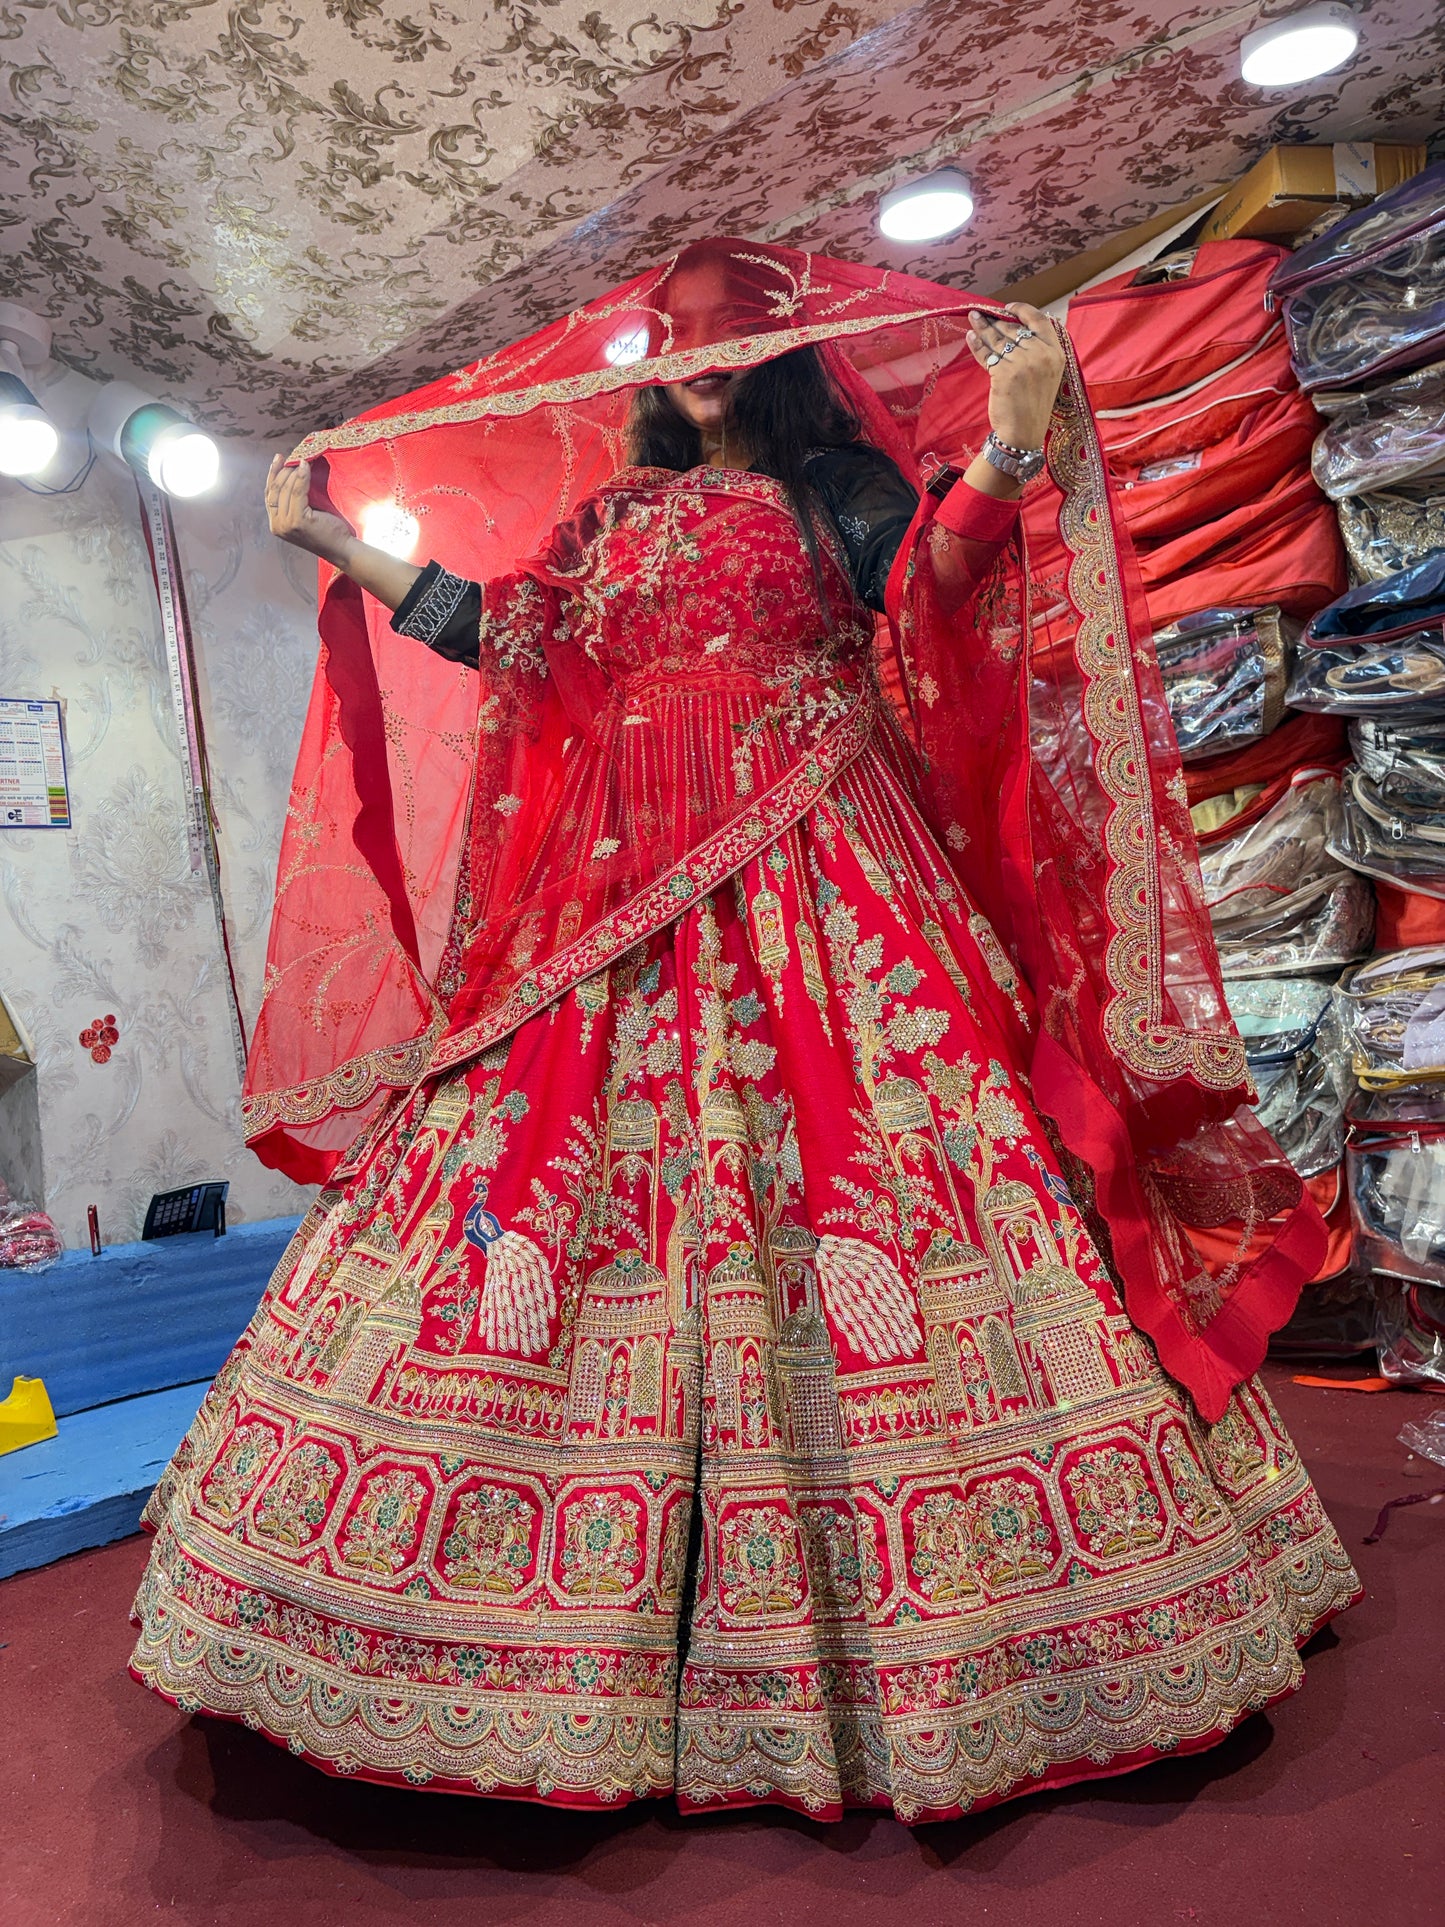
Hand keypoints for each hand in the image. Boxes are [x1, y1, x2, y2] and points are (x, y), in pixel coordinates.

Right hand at [264, 455, 353, 562]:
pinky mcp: (297, 521)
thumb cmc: (327, 530)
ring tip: (303, 459)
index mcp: (276, 524)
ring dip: (294, 471)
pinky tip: (306, 466)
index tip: (279, 458)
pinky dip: (301, 477)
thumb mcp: (305, 515)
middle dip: (284, 470)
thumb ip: (294, 501)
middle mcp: (277, 525)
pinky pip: (297, 492)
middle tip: (294, 457)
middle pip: (275, 490)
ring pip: (286, 489)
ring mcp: (286, 524)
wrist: (341, 549)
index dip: (273, 474)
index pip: (270, 494)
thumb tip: (293, 470)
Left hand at [965, 303, 1065, 451]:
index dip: (1022, 310)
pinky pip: (987, 354)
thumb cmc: (1033, 406)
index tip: (1008, 308)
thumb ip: (1036, 352)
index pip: (1039, 321)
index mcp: (1055, 354)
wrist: (1024, 433)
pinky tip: (970, 336)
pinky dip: (977, 345)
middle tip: (981, 313)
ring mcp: (1023, 364)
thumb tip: (1014, 329)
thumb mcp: (1046, 375)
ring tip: (973, 317)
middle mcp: (1041, 355)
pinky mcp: (1004, 373)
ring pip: (998, 339)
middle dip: (995, 320)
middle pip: (1014, 329)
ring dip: (983, 327)